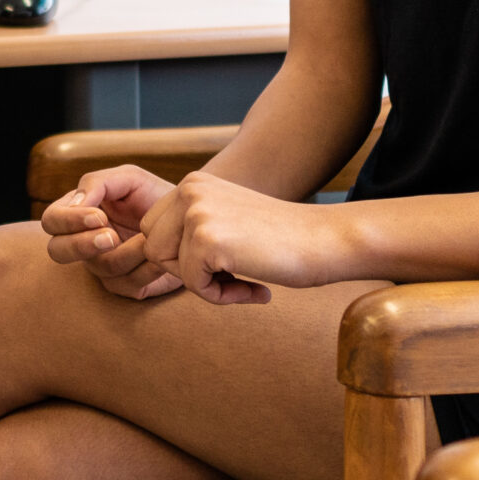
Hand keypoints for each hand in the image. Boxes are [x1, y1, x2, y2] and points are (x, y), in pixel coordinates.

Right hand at [41, 165, 183, 299]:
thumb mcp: (128, 178)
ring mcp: (102, 267)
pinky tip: (160, 256)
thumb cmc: (154, 195)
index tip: (100, 216)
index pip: (52, 221)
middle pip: (58, 251)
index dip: (69, 221)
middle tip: (111, 237)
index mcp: (76, 213)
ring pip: (101, 267)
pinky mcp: (126, 286)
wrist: (190, 218)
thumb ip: (98, 182)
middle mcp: (82, 242)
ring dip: (128, 252)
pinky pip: (128, 283)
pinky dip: (146, 268)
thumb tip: (77, 203)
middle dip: (82, 245)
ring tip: (149, 238)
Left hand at [143, 172, 345, 304]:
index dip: (180, 256)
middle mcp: (189, 190)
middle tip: (228, 277)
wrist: (328, 240)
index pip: (153, 229)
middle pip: (151, 246)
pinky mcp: (207, 240)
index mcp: (193, 183)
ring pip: (165, 265)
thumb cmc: (283, 239)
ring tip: (241, 283)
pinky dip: (220, 296)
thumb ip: (193, 229)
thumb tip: (150, 255)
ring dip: (200, 284)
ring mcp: (196, 212)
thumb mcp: (228, 218)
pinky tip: (255, 288)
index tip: (220, 264)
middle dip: (183, 270)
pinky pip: (192, 284)